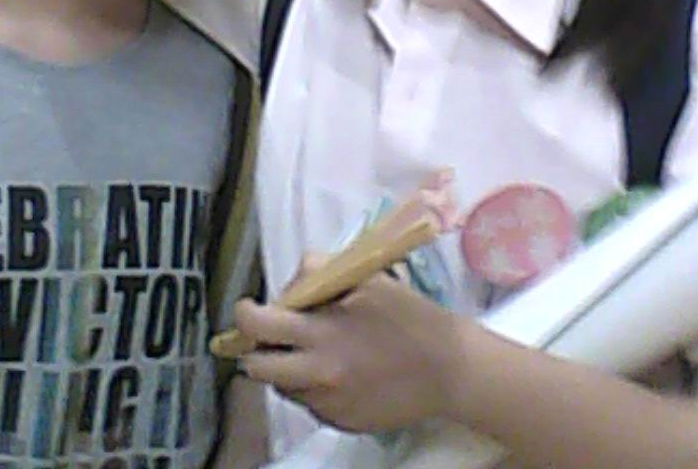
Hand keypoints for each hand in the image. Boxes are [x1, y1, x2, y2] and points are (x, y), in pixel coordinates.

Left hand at [236, 275, 472, 435]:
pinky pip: (310, 403)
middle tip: (273, 336)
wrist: (450, 370)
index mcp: (321, 334)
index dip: (246, 315)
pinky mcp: (342, 423)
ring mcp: (329, 404)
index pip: (258, 326)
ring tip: (314, 351)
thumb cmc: (408, 316)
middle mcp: (318, 374)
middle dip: (256, 349)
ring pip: (282, 387)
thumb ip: (318, 274)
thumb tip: (289, 289)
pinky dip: (314, 386)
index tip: (251, 309)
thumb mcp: (364, 278)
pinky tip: (341, 371)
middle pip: (256, 368)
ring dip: (286, 368)